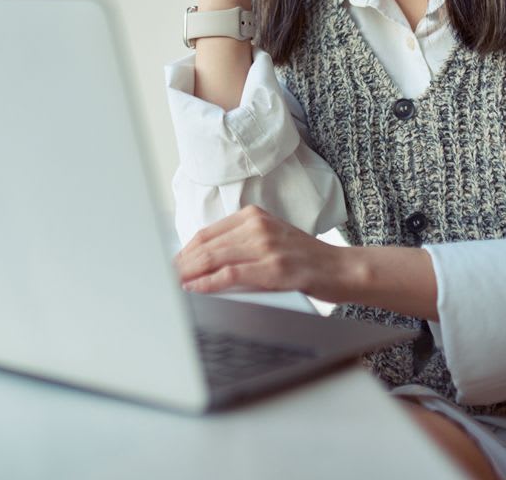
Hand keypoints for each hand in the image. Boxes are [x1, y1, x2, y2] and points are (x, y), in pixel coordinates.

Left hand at [173, 204, 360, 303]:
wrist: (342, 269)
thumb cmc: (304, 259)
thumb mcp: (270, 239)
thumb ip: (241, 244)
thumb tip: (203, 261)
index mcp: (253, 216)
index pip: (207, 233)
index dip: (184, 251)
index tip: (170, 266)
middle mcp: (257, 226)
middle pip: (206, 245)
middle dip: (181, 264)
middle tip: (163, 279)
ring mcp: (267, 246)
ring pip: (215, 258)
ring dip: (189, 274)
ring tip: (172, 286)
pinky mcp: (275, 268)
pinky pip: (231, 275)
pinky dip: (208, 283)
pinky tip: (195, 290)